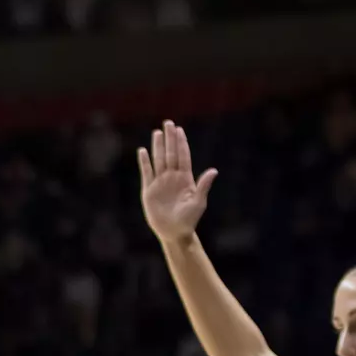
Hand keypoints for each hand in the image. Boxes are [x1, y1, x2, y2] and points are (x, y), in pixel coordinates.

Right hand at [137, 120, 217, 243]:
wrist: (174, 232)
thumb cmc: (189, 219)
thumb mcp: (198, 202)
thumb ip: (203, 185)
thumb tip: (213, 171)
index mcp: (185, 178)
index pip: (183, 156)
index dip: (181, 143)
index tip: (179, 130)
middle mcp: (172, 177)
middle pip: (170, 154)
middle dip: (170, 138)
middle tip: (168, 123)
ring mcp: (160, 183)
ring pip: (159, 160)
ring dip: (158, 146)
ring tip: (157, 132)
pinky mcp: (149, 191)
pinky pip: (146, 173)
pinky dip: (144, 162)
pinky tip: (142, 151)